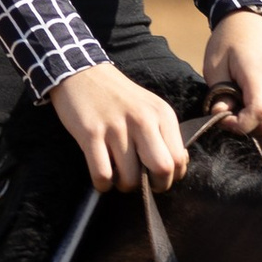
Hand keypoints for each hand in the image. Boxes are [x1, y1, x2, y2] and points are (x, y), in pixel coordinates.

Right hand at [49, 58, 188, 193]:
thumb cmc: (119, 97)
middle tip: (142, 184)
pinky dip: (103, 185)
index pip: (179, 159)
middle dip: (154, 186)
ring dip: (124, 186)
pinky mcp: (91, 134)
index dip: (171, 177)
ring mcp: (116, 128)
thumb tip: (177, 166)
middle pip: (162, 170)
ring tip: (119, 176)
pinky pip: (103, 175)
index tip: (157, 177)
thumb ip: (165, 134)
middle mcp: (143, 120)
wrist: (83, 74)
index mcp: (162, 114)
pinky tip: (102, 178)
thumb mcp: (150, 107)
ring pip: (131, 178)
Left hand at [203, 9, 261, 144]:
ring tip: (259, 133)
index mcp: (259, 74)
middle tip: (238, 123)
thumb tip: (221, 115)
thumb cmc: (229, 43)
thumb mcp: (215, 64)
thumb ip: (219, 92)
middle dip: (254, 134)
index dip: (240, 125)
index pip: (259, 112)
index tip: (224, 119)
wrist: (252, 22)